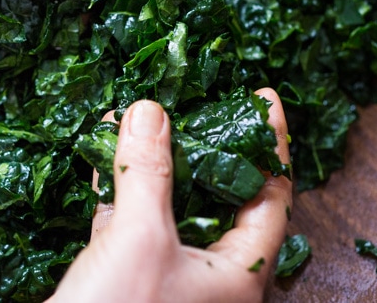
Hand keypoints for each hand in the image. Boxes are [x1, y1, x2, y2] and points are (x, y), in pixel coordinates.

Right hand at [49, 88, 291, 302]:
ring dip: (155, 160)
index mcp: (238, 276)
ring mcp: (167, 278)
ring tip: (146, 112)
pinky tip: (105, 148)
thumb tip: (150, 112)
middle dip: (204, 145)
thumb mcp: (141, 239)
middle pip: (219, 196)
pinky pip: (130, 220)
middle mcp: (209, 278)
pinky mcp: (127, 279)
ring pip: (169, 205)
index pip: (271, 196)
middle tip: (203, 101)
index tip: (264, 98)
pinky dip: (119, 185)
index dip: (269, 144)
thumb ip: (148, 174)